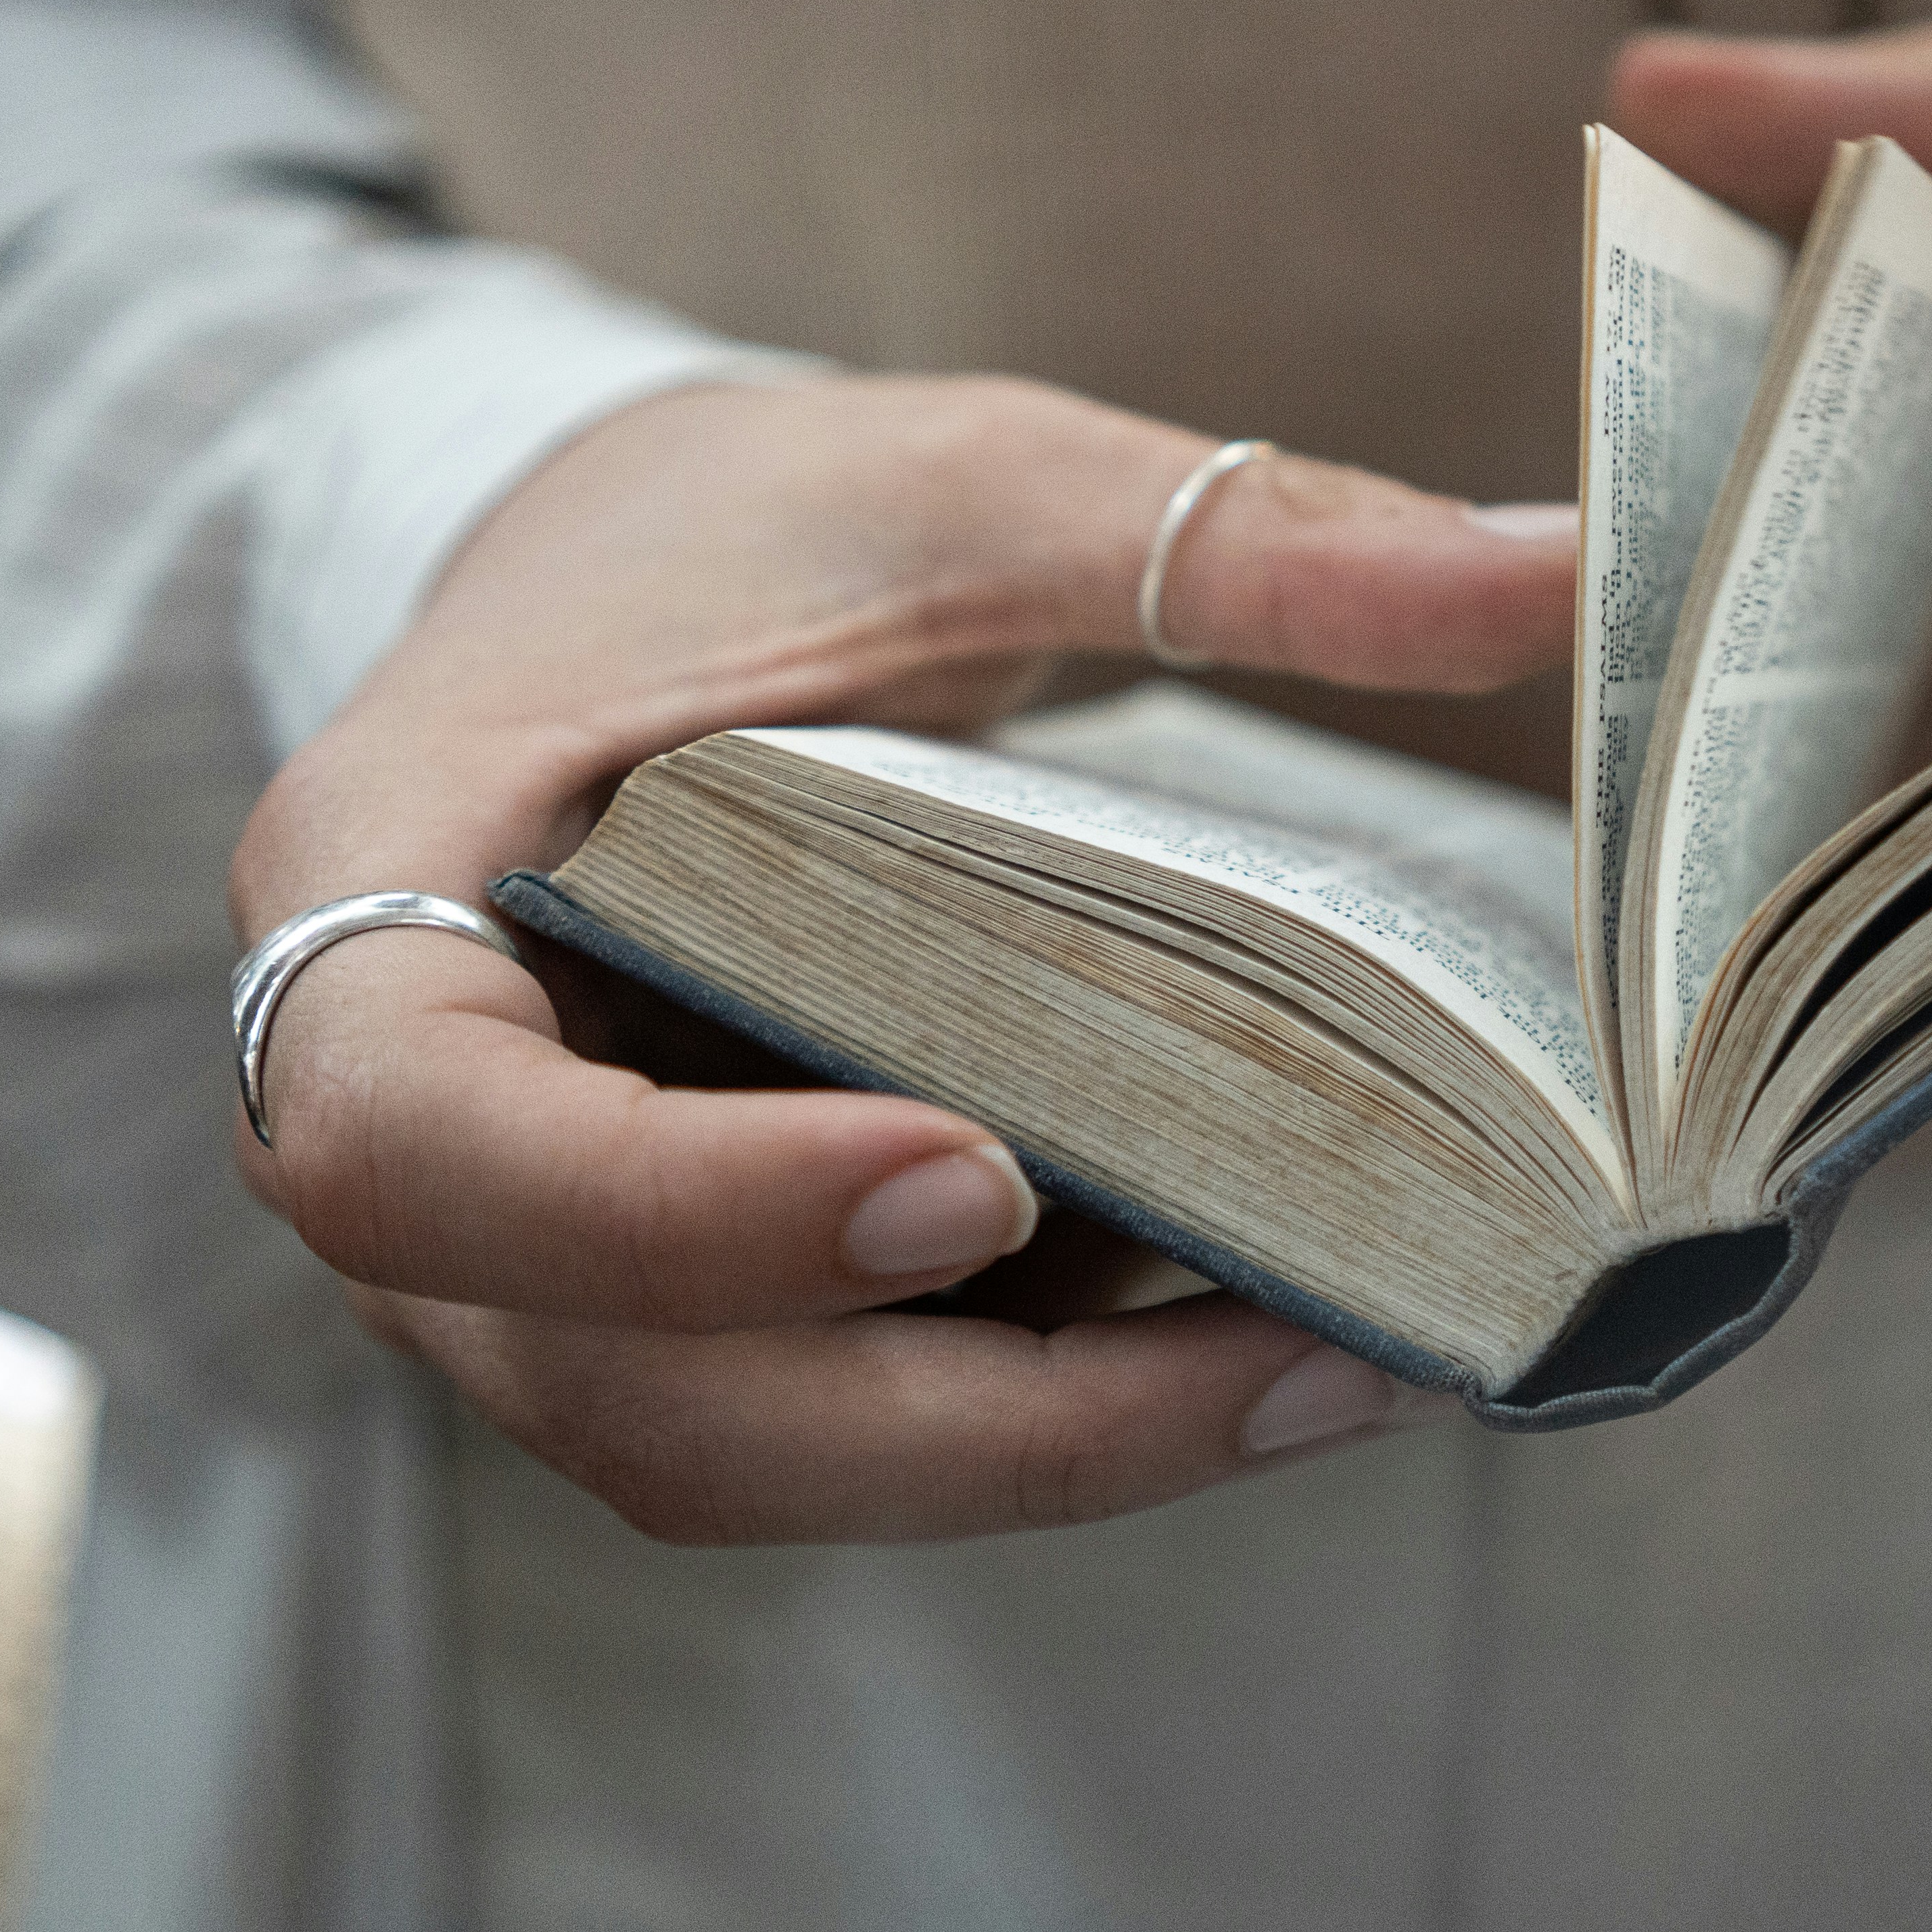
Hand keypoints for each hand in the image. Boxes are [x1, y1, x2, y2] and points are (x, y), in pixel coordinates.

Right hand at [230, 376, 1572, 1538]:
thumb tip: (1562, 573)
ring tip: (1345, 1363)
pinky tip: (1271, 1342)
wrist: (621, 583)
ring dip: (1043, 1452)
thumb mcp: (961, 479)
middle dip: (973, 1421)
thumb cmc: (743, 524)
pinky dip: (1040, 1410)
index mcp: (369, 903)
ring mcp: (536, 1252)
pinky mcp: (674, 1296)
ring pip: (747, 1449)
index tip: (969, 1177)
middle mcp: (412, 1140)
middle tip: (1294, 1346)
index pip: (427, 1143)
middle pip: (631, 1390)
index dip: (678, 1213)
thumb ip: (1220, 529)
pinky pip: (829, 1410)